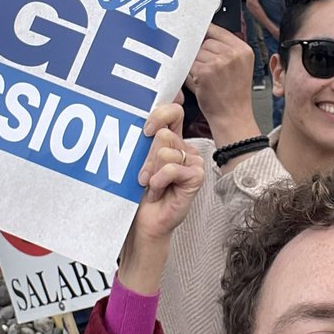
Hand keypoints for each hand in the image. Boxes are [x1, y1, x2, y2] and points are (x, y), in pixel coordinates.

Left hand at [118, 111, 203, 294]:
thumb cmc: (138, 194)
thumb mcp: (136, 161)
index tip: (145, 130)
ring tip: (150, 185)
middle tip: (143, 174)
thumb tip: (143, 123)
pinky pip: (173, 167)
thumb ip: (143, 140)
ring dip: (151, 171)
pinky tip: (158, 190)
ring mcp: (193, 161)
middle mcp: (183, 147)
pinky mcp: (196, 176)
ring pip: (166, 150)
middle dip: (146, 156)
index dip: (160, 114)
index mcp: (171, 138)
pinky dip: (160, 180)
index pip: (173, 110)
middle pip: (164, 133)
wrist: (144, 223)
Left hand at [186, 24, 261, 146]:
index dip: (207, 34)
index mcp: (244, 50)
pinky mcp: (204, 72)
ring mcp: (218, 62)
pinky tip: (201, 83)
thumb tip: (204, 36)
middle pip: (206, 41)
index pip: (219, 30)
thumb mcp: (239, 67)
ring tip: (207, 79)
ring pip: (196, 53)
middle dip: (203, 54)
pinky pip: (189, 65)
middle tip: (210, 71)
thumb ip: (226, 50)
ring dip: (196, 64)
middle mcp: (233, 54)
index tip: (200, 35)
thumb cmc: (234, 95)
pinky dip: (191, 73)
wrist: (232, 116)